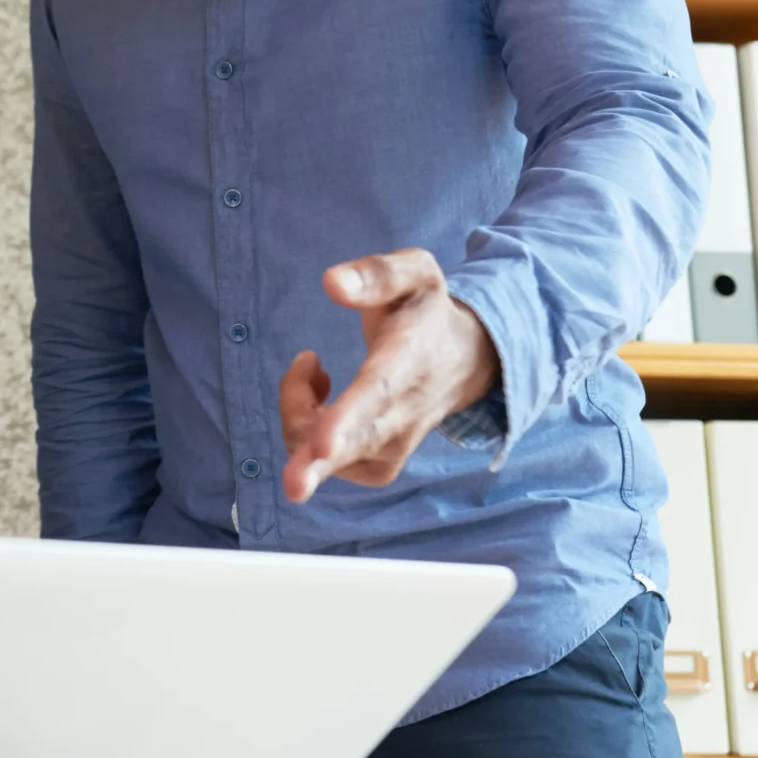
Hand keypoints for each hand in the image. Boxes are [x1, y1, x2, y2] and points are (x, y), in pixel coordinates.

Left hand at [279, 248, 499, 503]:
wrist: (465, 358)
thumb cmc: (426, 309)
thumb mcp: (415, 273)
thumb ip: (377, 274)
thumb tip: (331, 282)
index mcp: (411, 358)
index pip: (380, 391)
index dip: (348, 418)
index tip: (323, 446)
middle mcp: (405, 410)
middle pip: (358, 445)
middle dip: (318, 465)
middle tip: (293, 485)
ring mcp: (393, 444)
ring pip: (328, 453)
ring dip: (297, 411)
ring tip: (312, 368)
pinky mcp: (379, 464)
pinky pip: (326, 461)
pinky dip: (304, 432)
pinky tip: (319, 396)